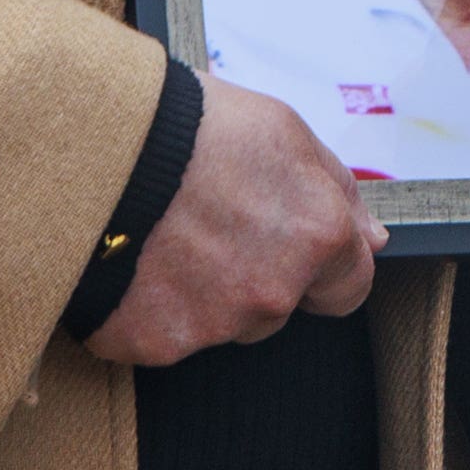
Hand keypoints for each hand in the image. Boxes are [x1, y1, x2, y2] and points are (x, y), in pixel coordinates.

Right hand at [83, 74, 383, 366]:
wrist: (94, 144)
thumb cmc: (190, 126)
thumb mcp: (283, 131)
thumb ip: (336, 191)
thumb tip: (374, 239)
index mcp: (316, 237)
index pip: (348, 287)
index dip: (320, 268)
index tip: (290, 248)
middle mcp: (272, 292)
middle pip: (276, 305)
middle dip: (252, 275)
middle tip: (205, 223)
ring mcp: (211, 325)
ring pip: (219, 324)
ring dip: (199, 293)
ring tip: (160, 234)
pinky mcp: (152, 344)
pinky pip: (159, 335)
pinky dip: (147, 309)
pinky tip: (127, 261)